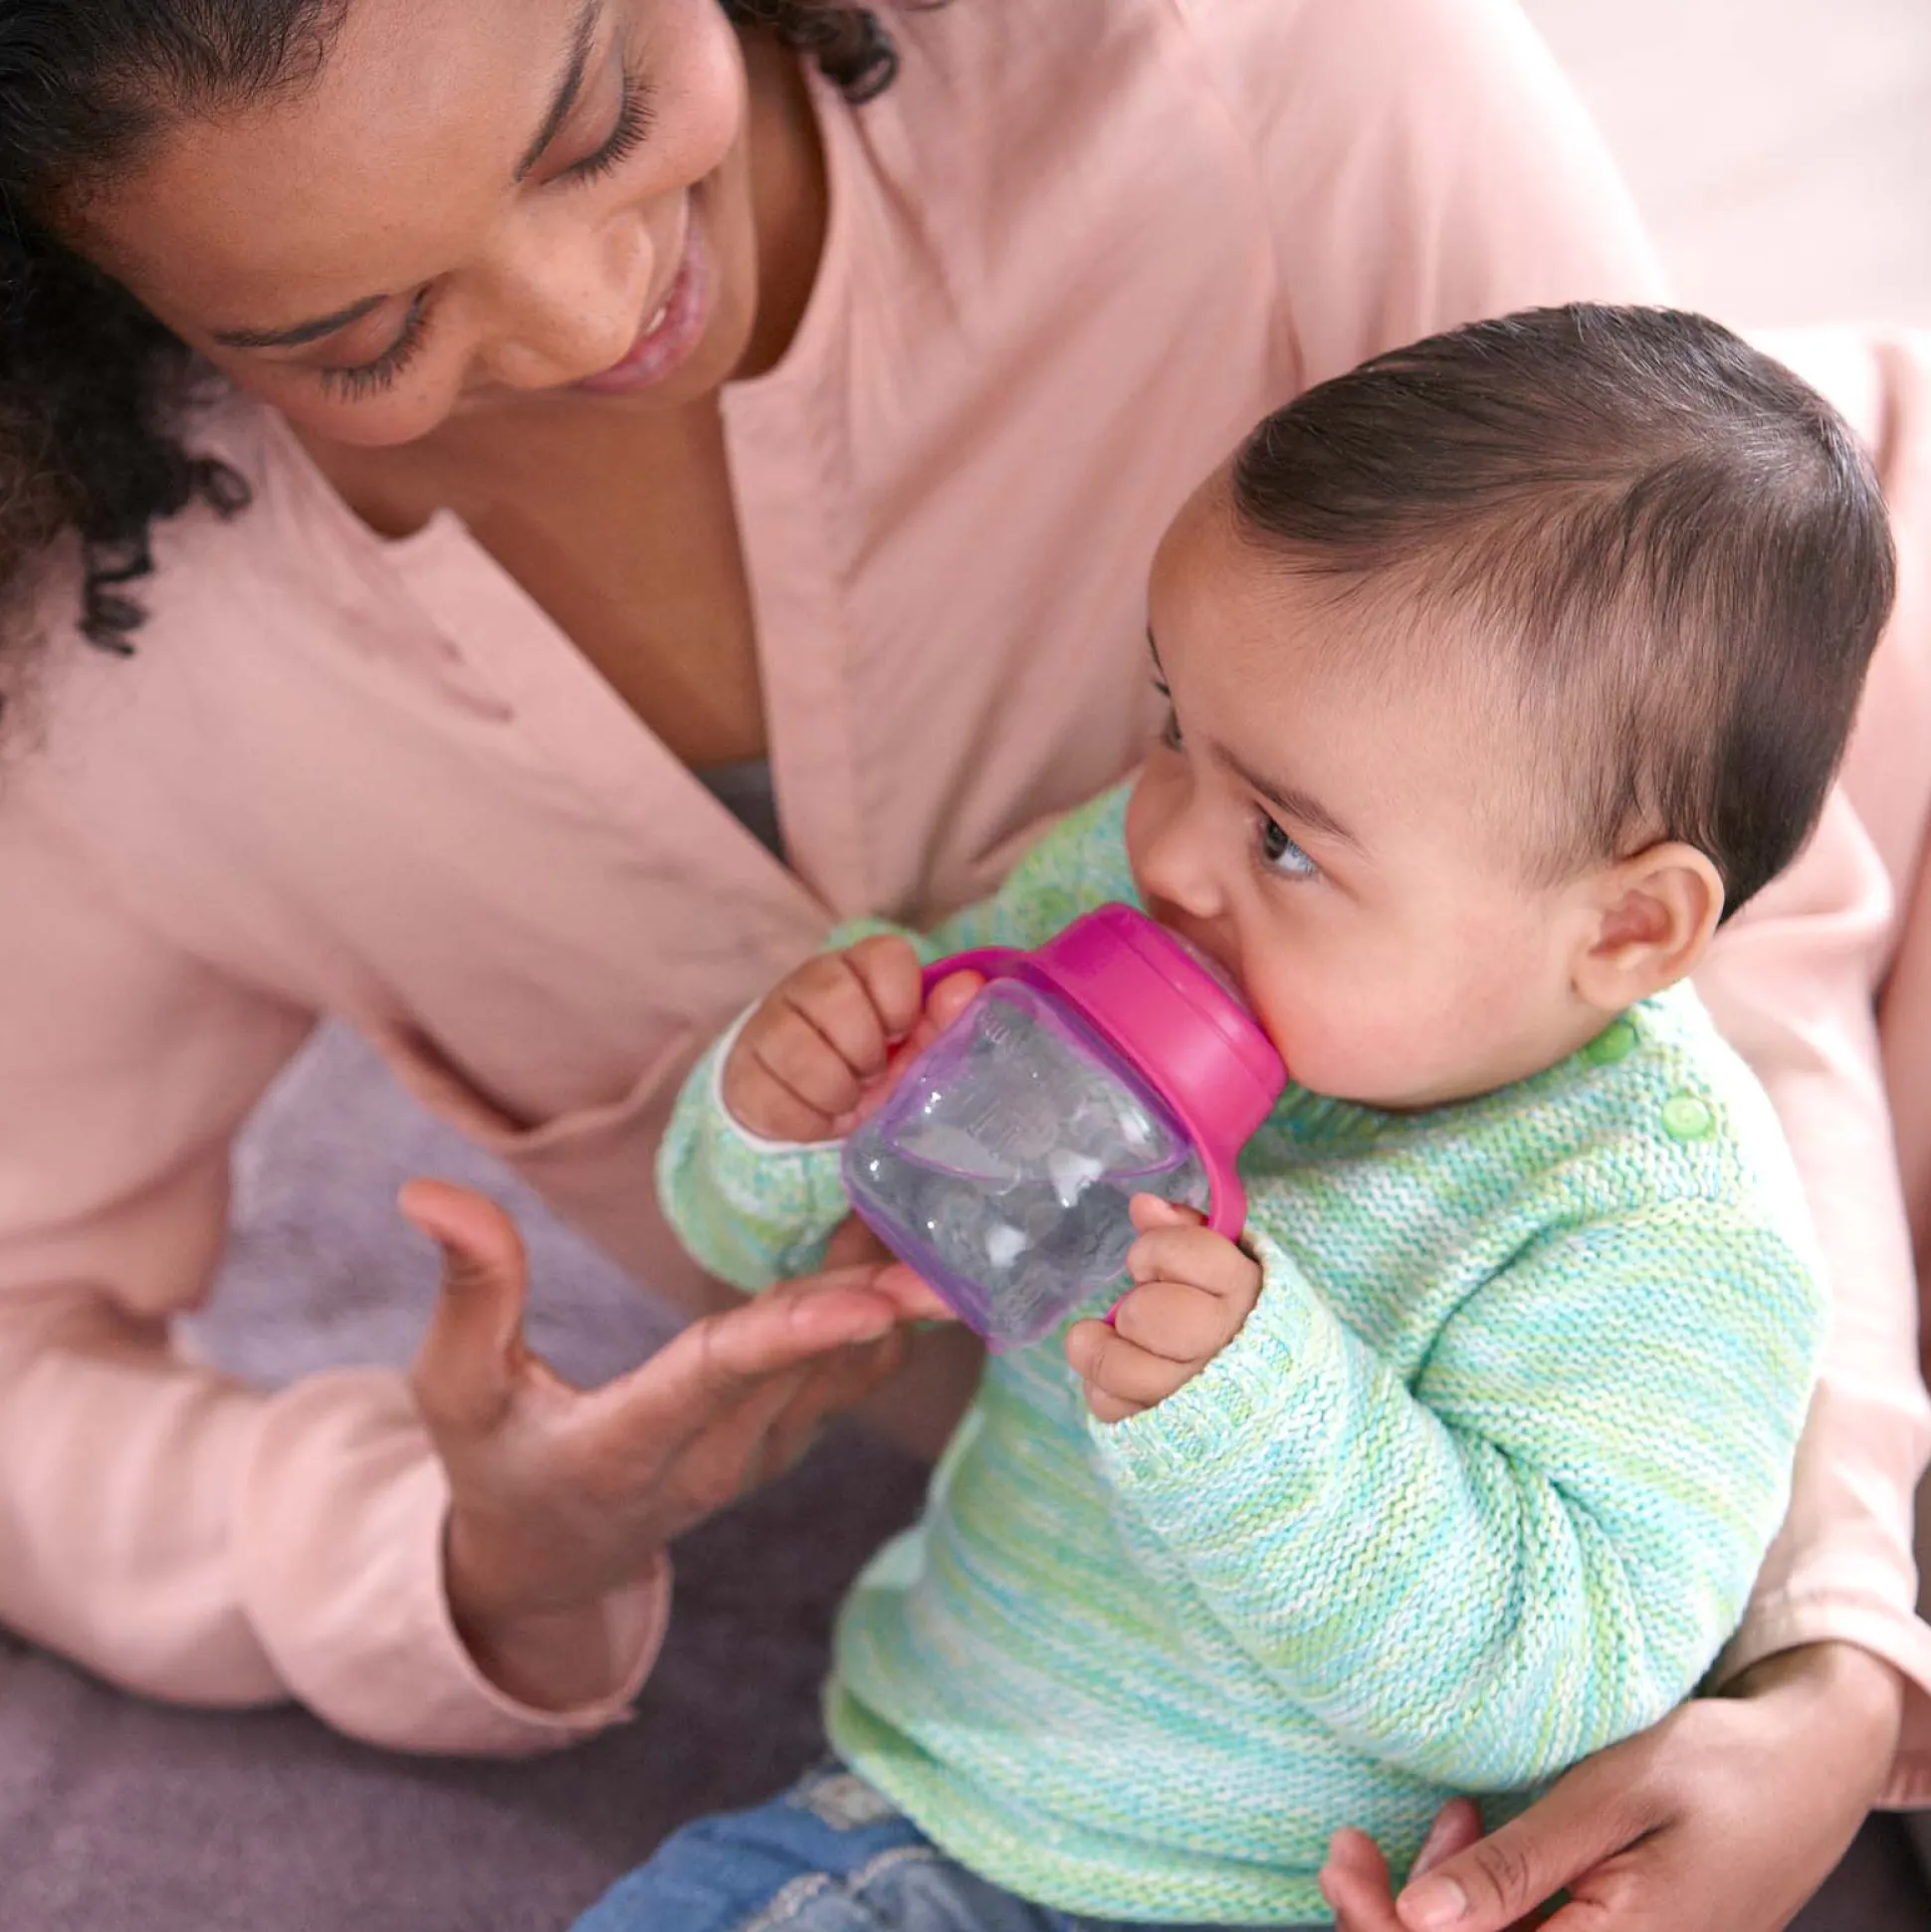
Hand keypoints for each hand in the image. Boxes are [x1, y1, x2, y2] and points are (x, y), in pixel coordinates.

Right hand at [400, 1179, 945, 1708]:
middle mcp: (715, 1458)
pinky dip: (887, 1310)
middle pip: (805, 1367)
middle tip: (948, 1237)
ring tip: (952, 1213)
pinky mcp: (789, 1437)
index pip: (716, 1382)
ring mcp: (763, 1455)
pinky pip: (852, 1371)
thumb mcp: (454, 1387)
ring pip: (844, 1368)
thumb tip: (428, 1190)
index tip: (861, 1302)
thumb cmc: (492, 1461)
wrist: (550, 1557)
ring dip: (896, 1296)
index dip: (790, 1339)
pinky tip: (917, 1238)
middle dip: (878, 1303)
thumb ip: (467, 1291)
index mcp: (628, 1446)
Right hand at [721, 936, 980, 1140]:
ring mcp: (770, 1021)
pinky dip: (808, 1120)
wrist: (805, 1102)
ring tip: (845, 1095)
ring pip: (800, 1050)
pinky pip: (776, 1098)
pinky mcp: (743, 1068)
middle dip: (864, 1052)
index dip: (899, 1003)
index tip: (899, 1033)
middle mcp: (810, 981)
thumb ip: (943, 1022)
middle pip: (836, 998)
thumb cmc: (869, 1068)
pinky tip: (817, 1114)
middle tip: (869, 1072)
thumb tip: (970, 987)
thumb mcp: (911, 1050)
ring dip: (836, 1089)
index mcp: (860, 967)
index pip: (885, 956)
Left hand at [1064, 1195, 1261, 1421]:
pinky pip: (1113, 1408)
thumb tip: (1142, 1206)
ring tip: (1100, 1337)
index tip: (1149, 1263)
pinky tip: (1115, 1379)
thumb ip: (1188, 1234)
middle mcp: (1227, 1347)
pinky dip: (1103, 1389)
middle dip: (1135, 1307)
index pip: (1187, 1254)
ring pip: (1125, 1369)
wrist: (1289, 1407)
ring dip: (1101, 1349)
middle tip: (1140, 1311)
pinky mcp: (1169, 1436)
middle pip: (1149, 1315)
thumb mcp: (1231, 1269)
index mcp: (1247, 1293)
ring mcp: (1199, 1399)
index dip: (1156, 1252)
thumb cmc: (1248, 1323)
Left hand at [1318, 1641, 1902, 1931]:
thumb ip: (1521, 1866)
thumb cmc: (1720, 1767)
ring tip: (1451, 1815)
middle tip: (1351, 1843)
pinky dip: (1488, 1895)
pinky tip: (1478, 1832)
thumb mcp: (1613, 1796)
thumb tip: (1420, 1921)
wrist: (1809, 1768)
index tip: (1342, 1862)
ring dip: (1445, 1902)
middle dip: (1397, 1919)